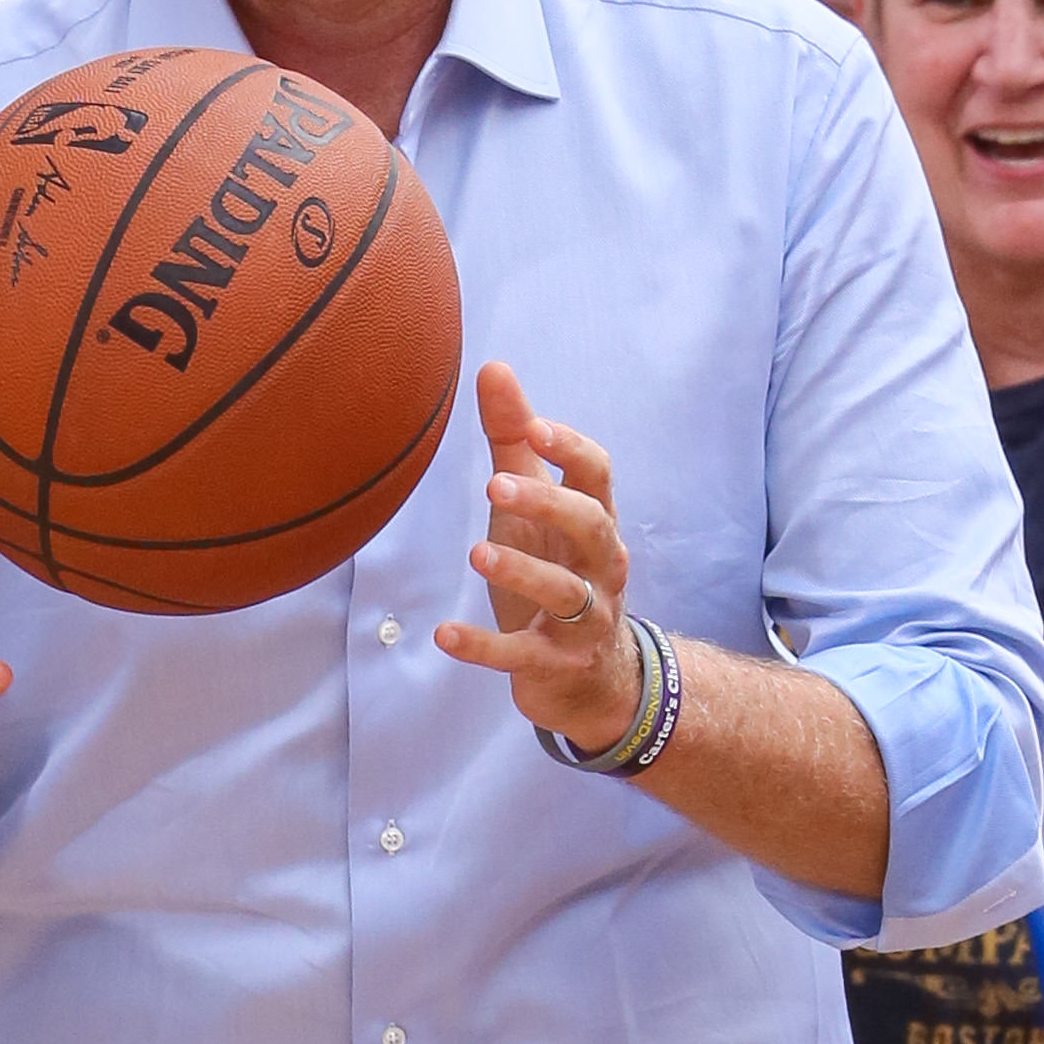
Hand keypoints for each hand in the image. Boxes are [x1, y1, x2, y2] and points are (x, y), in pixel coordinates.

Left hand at [433, 361, 639, 752]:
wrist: (592, 677)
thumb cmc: (555, 569)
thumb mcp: (534, 506)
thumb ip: (514, 441)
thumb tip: (493, 366)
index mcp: (595, 521)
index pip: (598, 475)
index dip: (571, 450)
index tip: (535, 426)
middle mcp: (600, 567)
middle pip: (590, 526)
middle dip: (548, 503)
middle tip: (495, 483)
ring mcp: (584, 620)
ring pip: (563, 593)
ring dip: (521, 571)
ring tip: (477, 553)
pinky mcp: (556, 664)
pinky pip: (523, 655)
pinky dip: (485, 647)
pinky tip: (444, 636)